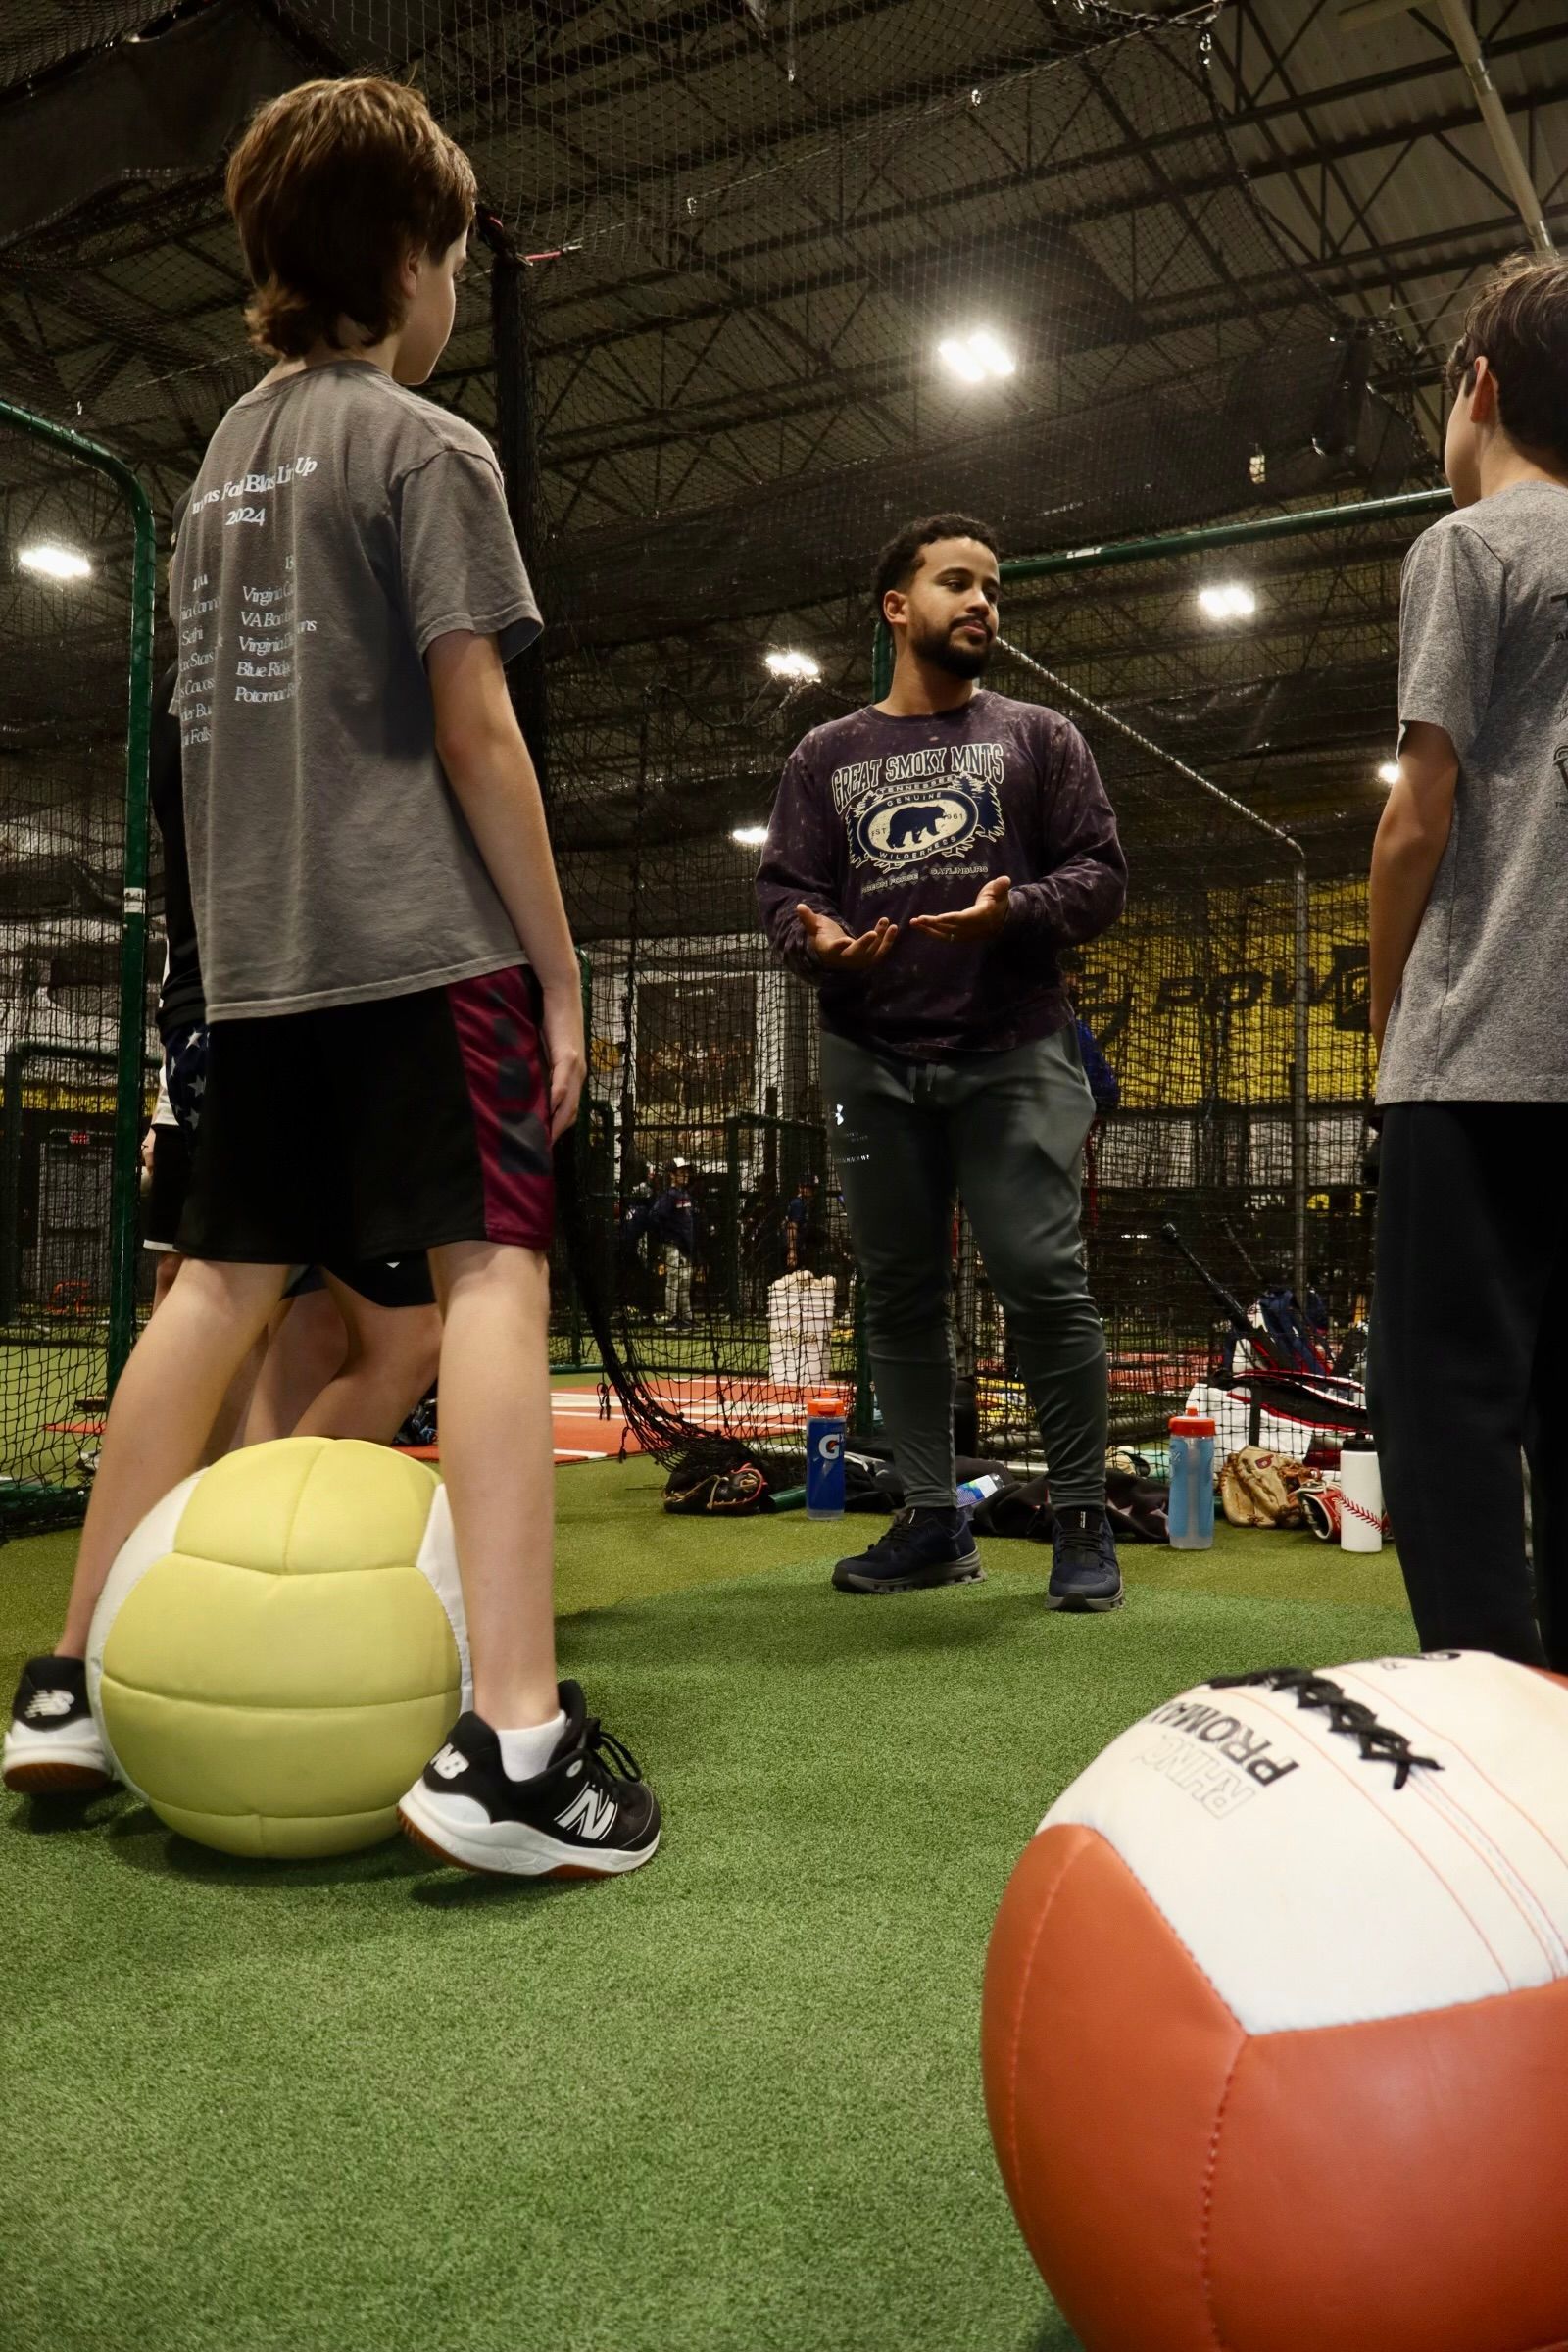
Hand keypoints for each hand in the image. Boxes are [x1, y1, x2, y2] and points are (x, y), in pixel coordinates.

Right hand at [540, 980, 586, 1141]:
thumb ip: (541, 1069)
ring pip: (569, 1101)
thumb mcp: (546, 1051)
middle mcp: (578, 1074)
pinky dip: (558, 1096)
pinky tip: (549, 1109)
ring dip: (558, 1121)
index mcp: (574, 1075)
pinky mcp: (569, 1054)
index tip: (545, 1144)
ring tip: (544, 1138)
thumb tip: (527, 1087)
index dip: (559, 1128)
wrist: (562, 993)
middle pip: (572, 1112)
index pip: (569, 1110)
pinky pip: (563, 1080)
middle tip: (541, 1150)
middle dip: (558, 1132)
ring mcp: (576, 1065)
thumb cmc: (552, 1020)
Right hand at [796, 904, 897, 970]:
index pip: (834, 949)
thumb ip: (808, 918)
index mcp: (830, 951)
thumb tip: (799, 906)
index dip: (839, 946)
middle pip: (855, 954)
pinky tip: (893, 927)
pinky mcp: (869, 959)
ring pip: (871, 952)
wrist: (833, 954)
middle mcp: (845, 958)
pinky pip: (880, 951)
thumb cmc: (823, 937)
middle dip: (864, 944)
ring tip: (889, 924)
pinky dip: (887, 941)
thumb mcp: (815, 927)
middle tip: (872, 933)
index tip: (845, 940)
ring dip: (881, 939)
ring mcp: (858, 961)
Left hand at [909, 875, 1011, 942]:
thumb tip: (1005, 879)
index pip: (964, 919)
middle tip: (917, 919)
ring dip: (929, 930)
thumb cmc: (998, 900)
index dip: (950, 919)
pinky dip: (933, 933)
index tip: (937, 918)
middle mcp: (972, 928)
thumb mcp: (1000, 891)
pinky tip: (922, 927)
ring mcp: (966, 934)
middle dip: (933, 925)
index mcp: (981, 916)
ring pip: (945, 934)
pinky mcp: (962, 937)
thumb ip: (1000, 886)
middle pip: (950, 928)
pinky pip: (945, 937)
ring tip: (914, 923)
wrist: (1003, 918)